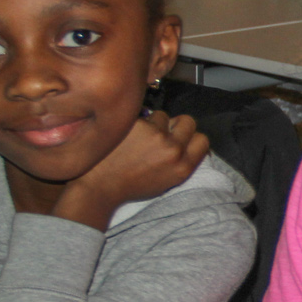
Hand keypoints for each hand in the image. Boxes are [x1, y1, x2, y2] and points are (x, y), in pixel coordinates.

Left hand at [52, 109, 208, 231]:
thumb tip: (187, 142)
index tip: (180, 138)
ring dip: (152, 122)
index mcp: (182, 168)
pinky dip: (133, 122)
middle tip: (162, 130)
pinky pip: (140, 115)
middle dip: (176, 123)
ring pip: (162, 115)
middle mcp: (173, 150)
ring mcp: (155, 135)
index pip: (202, 140)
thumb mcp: (165, 182)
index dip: (191, 137)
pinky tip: (122, 136)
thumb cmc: (130, 186)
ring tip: (137, 137)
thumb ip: (180, 163)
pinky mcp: (136, 124)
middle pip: (188, 121)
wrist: (99, 187)